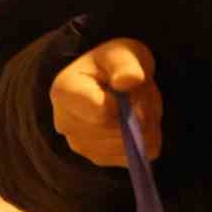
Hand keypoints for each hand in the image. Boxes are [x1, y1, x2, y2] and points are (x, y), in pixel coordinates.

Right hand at [50, 38, 161, 165]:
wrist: (109, 79)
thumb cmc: (114, 64)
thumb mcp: (122, 53)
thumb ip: (125, 64)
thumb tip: (128, 81)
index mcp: (65, 91)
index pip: (102, 111)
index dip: (127, 102)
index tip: (133, 86)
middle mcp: (65, 123)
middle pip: (117, 131)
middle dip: (141, 113)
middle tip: (141, 93)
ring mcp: (80, 145)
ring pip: (129, 146)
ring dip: (145, 126)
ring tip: (138, 105)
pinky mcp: (98, 158)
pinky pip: (134, 157)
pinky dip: (144, 141)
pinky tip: (136, 122)